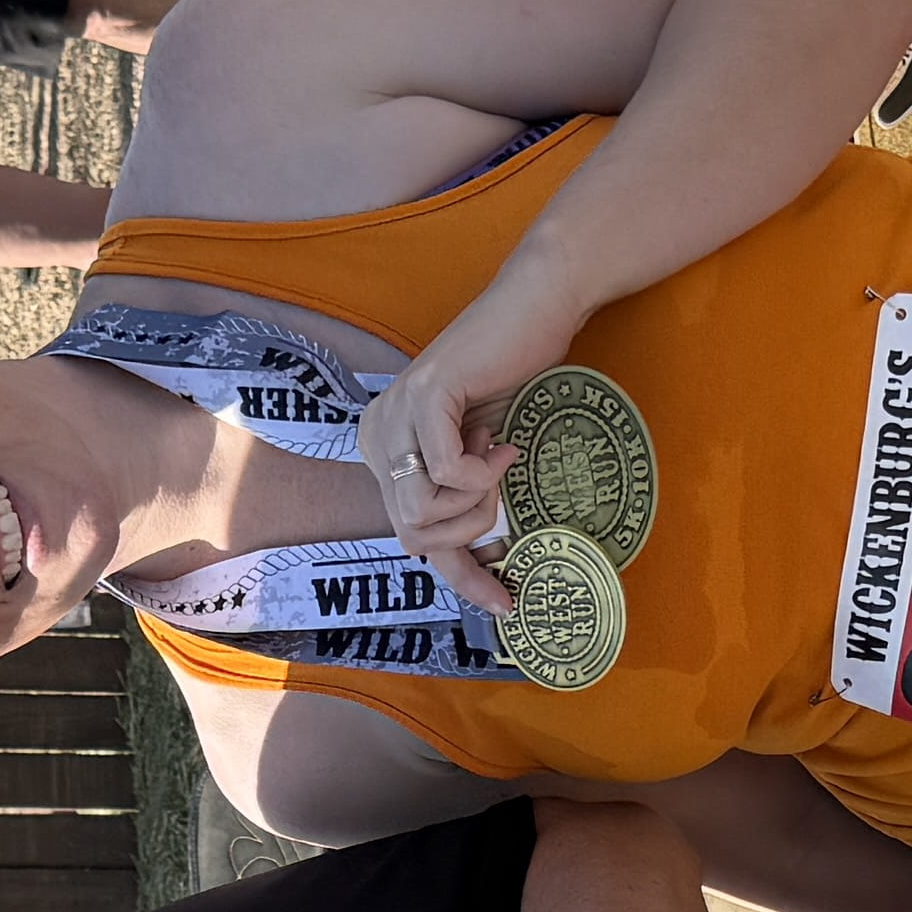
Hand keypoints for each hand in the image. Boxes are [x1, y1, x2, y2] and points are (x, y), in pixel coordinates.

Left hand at [358, 279, 590, 621]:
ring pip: (422, 513)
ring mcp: (393, 415)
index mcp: (380, 450)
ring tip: (497, 459)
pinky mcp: (423, 398)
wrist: (536, 311)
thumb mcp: (481, 459)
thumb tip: (480, 577)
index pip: (410, 539)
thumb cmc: (515, 381)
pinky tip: (500, 442)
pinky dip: (483, 471)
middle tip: (499, 486)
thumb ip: (463, 506)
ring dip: (475, 500)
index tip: (505, 600)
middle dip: (469, 528)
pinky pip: (446, 473)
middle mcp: (375, 434)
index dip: (460, 576)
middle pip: (413, 535)